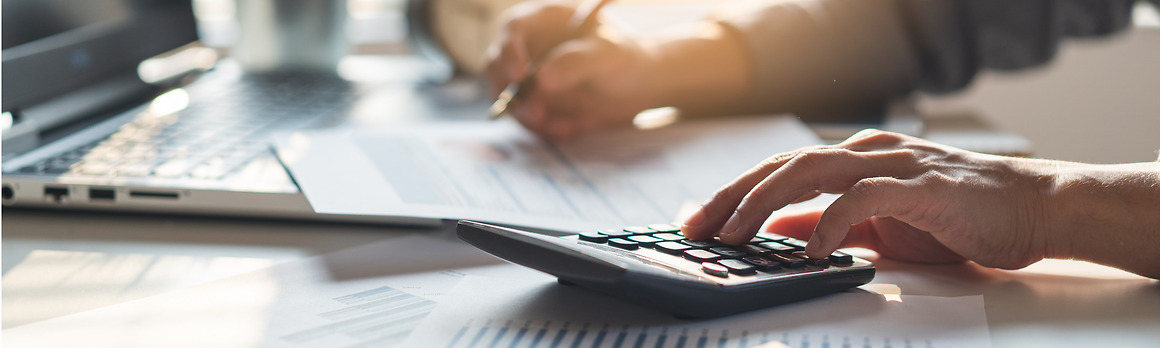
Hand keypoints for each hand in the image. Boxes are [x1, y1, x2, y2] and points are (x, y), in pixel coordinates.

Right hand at [485, 1, 660, 140]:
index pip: (513, 28)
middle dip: (512, 93)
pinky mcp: (533, 101)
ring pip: (507, 96)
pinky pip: (524, 117)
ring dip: (527, 116)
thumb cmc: (623, 60)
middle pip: (497, 65)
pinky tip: (567, 129)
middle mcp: (528, 46)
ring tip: (561, 126)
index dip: (510, 52)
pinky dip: (541, 128)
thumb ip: (576, 63)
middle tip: (537, 114)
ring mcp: (527, 76)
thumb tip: (541, 79)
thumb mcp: (607, 56)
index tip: (520, 78)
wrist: (636, 88)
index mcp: (544, 21)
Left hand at [681, 129, 1060, 269]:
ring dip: (765, 202)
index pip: (781, 170)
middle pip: (784, 165)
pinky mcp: (924, 187)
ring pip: (812, 170)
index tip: (698, 220)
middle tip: (698, 227)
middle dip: (734, 195)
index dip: (735, 192)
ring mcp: (896, 166)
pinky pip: (865, 197)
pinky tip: (811, 248)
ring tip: (736, 233)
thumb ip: (829, 222)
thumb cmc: (959, 217)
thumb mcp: (879, 226)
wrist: (1034, 211)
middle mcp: (869, 153)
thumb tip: (779, 229)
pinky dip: (831, 220)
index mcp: (856, 160)